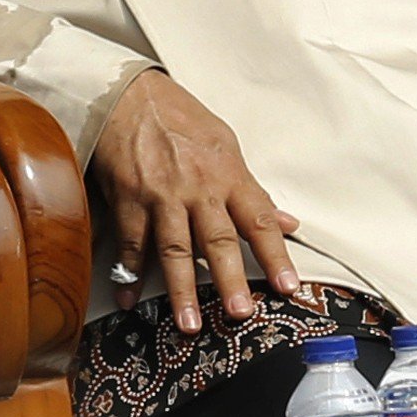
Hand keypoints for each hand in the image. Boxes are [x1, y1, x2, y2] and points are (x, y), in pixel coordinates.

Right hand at [91, 70, 299, 334]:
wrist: (127, 93)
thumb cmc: (179, 116)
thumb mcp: (225, 144)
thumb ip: (252, 188)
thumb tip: (287, 222)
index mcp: (227, 174)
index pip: (258, 220)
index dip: (276, 255)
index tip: (289, 287)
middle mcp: (197, 188)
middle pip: (217, 241)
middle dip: (230, 280)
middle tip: (241, 313)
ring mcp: (160, 195)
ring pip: (174, 249)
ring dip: (181, 289)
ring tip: (189, 323)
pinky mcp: (128, 197)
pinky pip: (131, 241)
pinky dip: (128, 271)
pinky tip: (128, 298)